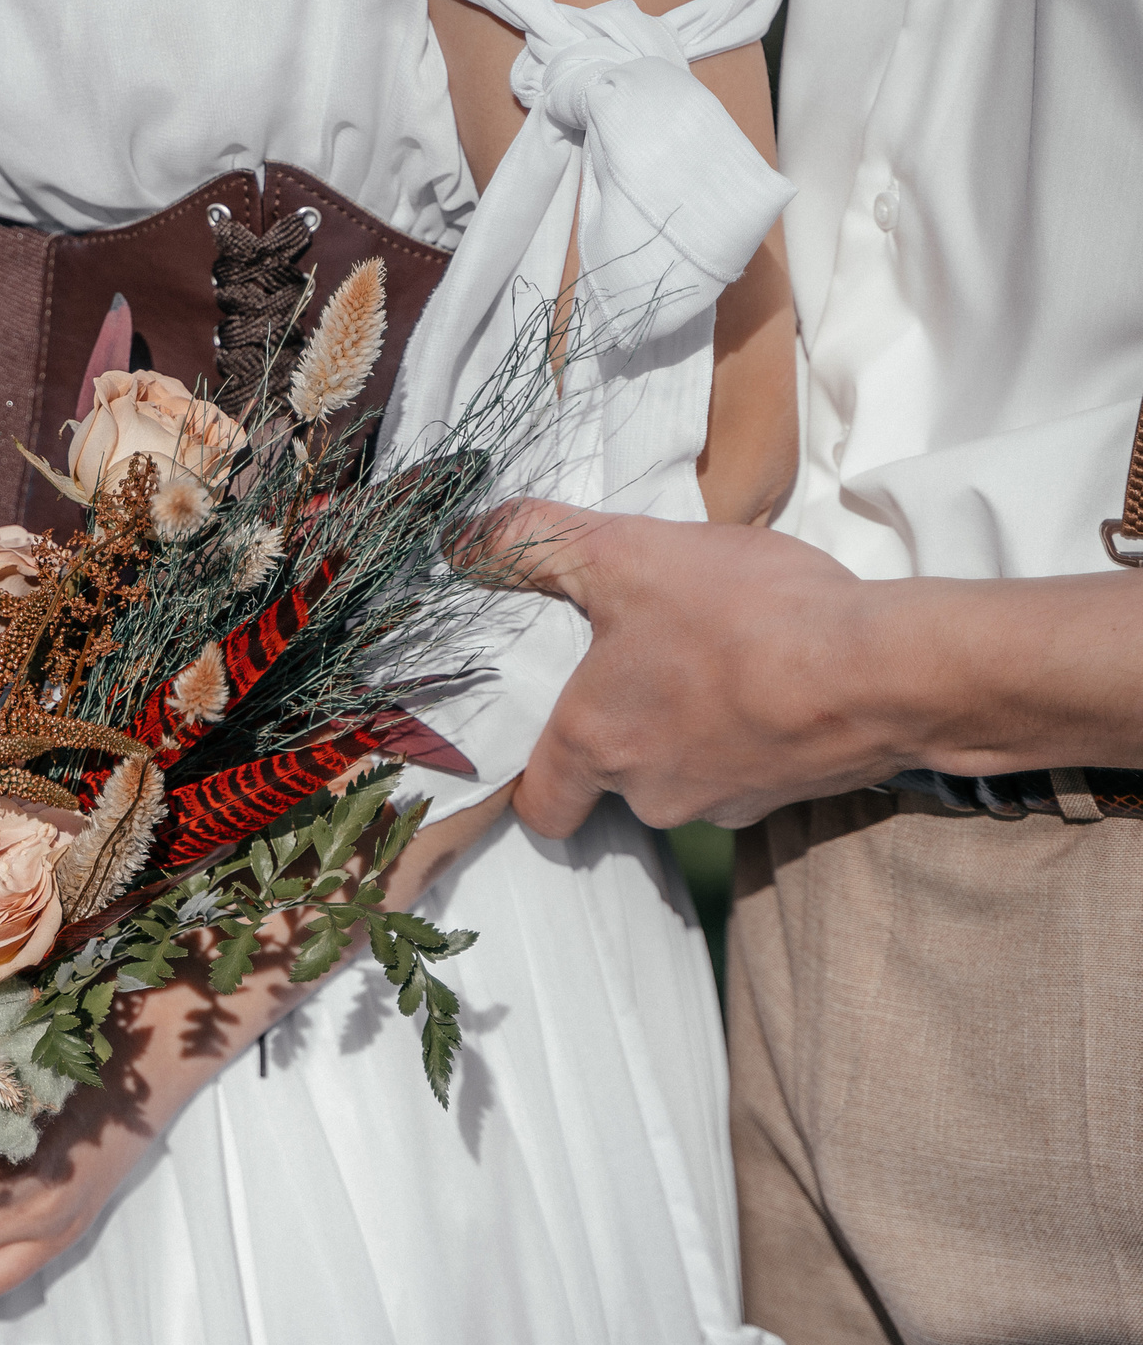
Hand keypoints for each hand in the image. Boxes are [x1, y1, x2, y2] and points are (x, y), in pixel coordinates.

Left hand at [464, 498, 906, 834]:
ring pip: (687, 774)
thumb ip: (535, 544)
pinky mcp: (795, 798)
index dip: (535, 777)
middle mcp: (653, 794)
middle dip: (625, 730)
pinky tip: (772, 676)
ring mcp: (728, 803)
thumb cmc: (744, 615)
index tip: (550, 729)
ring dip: (693, 726)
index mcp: (595, 746)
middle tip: (641, 663)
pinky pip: (753, 768)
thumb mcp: (625, 553)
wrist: (884, 670)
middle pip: (615, 782)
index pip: (540, 805)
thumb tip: (461, 539)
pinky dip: (754, 731)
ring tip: (715, 657)